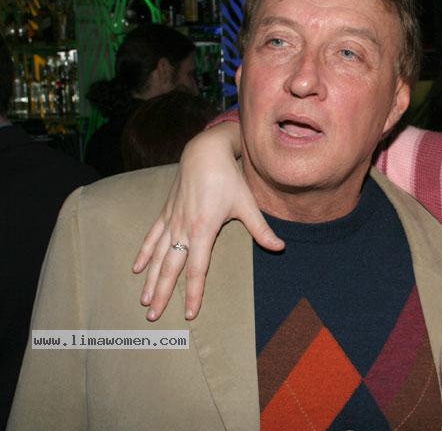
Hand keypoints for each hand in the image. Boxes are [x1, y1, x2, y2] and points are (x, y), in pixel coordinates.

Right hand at [132, 121, 283, 319]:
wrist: (205, 152)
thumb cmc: (229, 178)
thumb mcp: (247, 204)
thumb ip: (261, 229)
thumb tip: (280, 248)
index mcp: (203, 229)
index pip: (197, 269)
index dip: (194, 292)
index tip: (189, 313)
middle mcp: (183, 228)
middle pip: (170, 267)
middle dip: (163, 293)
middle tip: (153, 316)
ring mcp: (171, 220)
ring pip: (157, 255)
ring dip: (150, 279)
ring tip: (144, 300)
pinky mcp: (166, 211)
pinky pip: (151, 236)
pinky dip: (143, 253)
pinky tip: (136, 268)